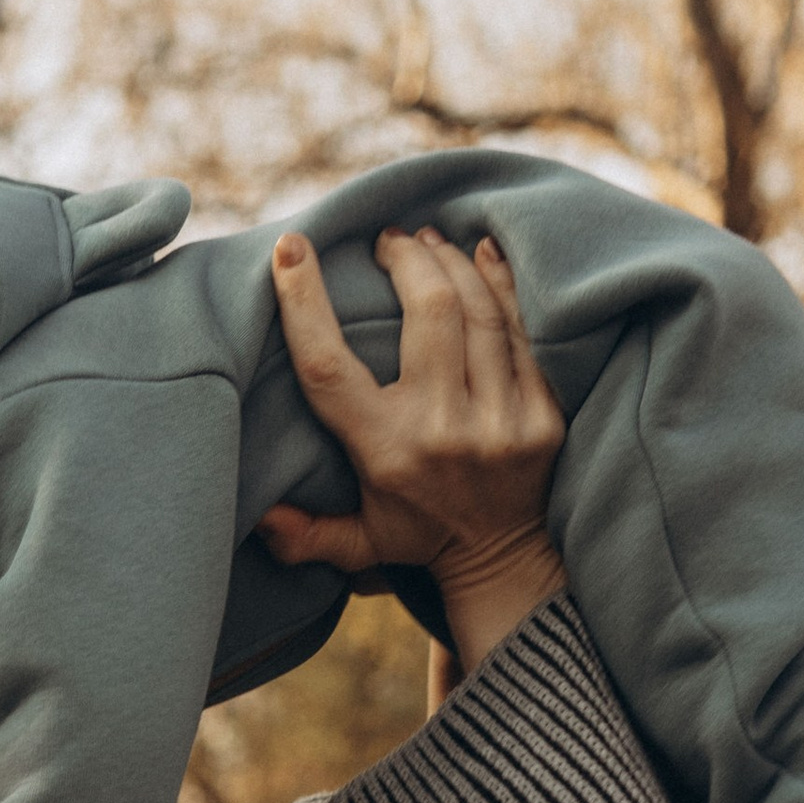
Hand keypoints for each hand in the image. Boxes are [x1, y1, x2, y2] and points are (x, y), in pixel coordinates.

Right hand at [258, 227, 567, 667]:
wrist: (504, 562)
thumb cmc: (418, 536)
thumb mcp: (355, 542)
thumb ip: (304, 535)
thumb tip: (261, 517)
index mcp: (383, 453)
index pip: (330, 367)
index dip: (304, 303)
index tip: (291, 249)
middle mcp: (441, 432)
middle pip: (427, 310)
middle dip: (406, 259)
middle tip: (391, 240)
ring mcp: (499, 422)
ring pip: (478, 310)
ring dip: (451, 261)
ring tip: (430, 242)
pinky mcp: (542, 416)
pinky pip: (523, 329)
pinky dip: (501, 282)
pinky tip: (481, 253)